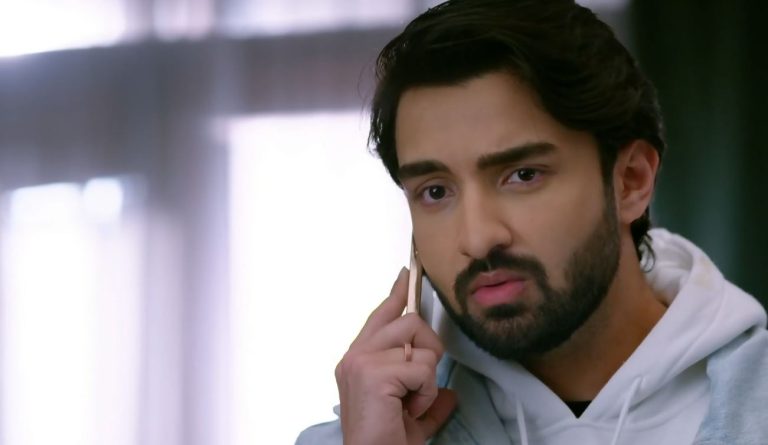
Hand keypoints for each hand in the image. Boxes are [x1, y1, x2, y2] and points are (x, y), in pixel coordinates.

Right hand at [335, 268, 457, 444]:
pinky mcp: (374, 373)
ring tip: (410, 401)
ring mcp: (362, 362)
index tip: (406, 273)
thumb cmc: (386, 442)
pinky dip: (425, 392)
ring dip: (426, 375)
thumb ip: (428, 399)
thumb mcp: (414, 417)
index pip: (381, 315)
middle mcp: (355, 355)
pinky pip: (422, 367)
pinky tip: (409, 409)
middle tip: (420, 385)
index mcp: (358, 360)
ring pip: (419, 341)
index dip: (397, 294)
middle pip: (409, 321)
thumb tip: (450, 394)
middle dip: (428, 350)